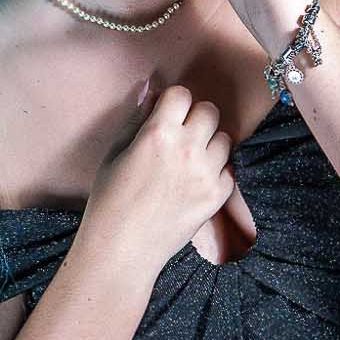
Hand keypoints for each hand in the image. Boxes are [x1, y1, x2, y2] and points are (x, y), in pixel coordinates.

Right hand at [84, 83, 234, 281]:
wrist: (122, 249)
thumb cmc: (110, 200)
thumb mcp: (114, 153)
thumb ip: (137, 118)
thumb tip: (152, 89)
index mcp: (158, 134)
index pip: (182, 94)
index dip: (173, 102)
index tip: (167, 114)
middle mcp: (187, 150)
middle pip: (210, 111)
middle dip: (196, 117)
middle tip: (182, 134)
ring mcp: (206, 174)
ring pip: (225, 139)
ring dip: (210, 143)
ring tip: (190, 159)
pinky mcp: (217, 197)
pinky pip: (230, 170)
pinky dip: (217, 172)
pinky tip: (196, 181)